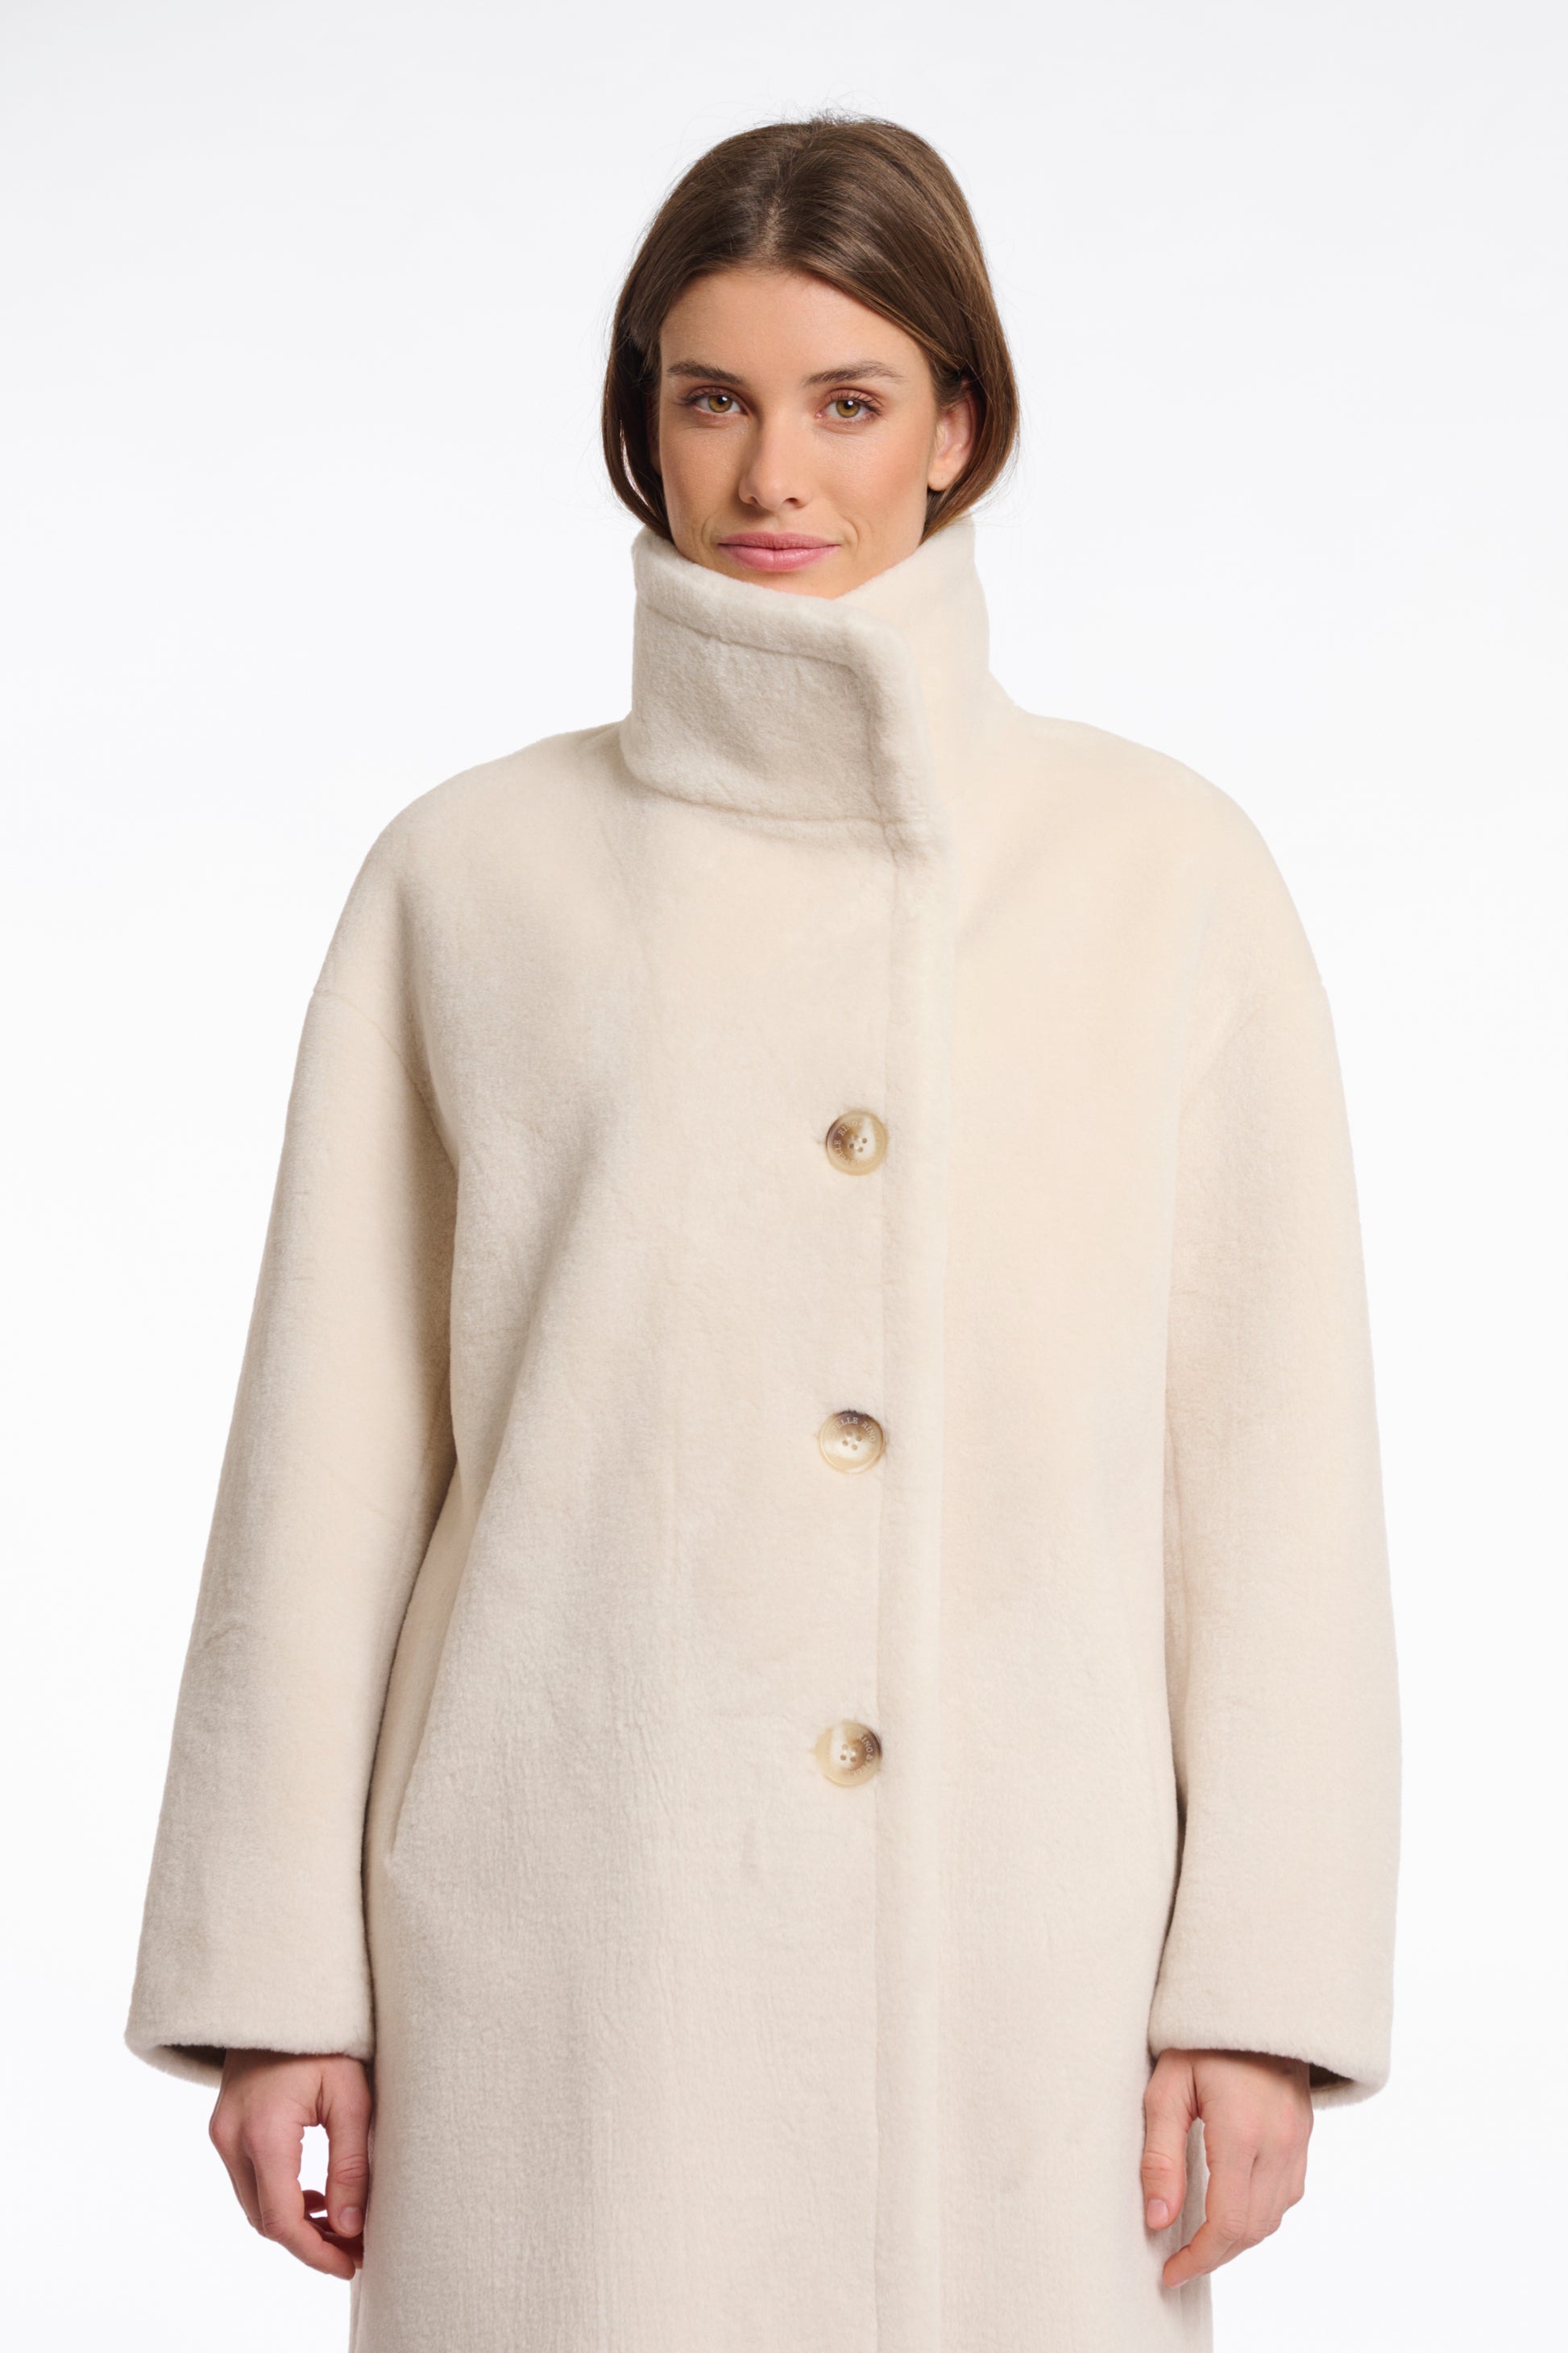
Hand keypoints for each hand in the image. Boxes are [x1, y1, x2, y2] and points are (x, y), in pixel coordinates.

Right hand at [208, 2050, 371, 2277]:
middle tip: (354, 2248)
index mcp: (265, 2132)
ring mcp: (223, 2133)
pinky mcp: (225, 2127)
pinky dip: (279, 2198)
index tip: (351, 2262)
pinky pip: (249, 2181)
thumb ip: (350, 2164)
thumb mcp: (351, 2096)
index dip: (316, 2252)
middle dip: (309, 2243)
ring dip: (293, 2223)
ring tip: (342, 2226)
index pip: (282, 2220)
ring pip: (254, 2204)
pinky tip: (314, 2197)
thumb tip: (352, 2226)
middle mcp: (232, 2138)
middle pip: (264, 2219)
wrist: (282, 1991)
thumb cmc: (325, 2037)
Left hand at [1141, 2048, 1311, 2287]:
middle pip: (1252, 2229)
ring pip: (1274, 2217)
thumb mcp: (1167, 2087)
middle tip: (1178, 2262)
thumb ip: (1160, 2156)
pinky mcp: (1305, 2136)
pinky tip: (1232, 2206)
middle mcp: (1279, 2143)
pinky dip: (1260, 2213)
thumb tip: (1158, 2219)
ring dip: (1238, 2238)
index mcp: (1241, 2132)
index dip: (1198, 2258)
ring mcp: (1298, 2141)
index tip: (1170, 2271)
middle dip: (1214, 2255)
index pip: (1228, 2223)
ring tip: (1200, 2239)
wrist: (1255, 1997)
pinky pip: (1288, 2194)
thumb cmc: (1201, 2038)